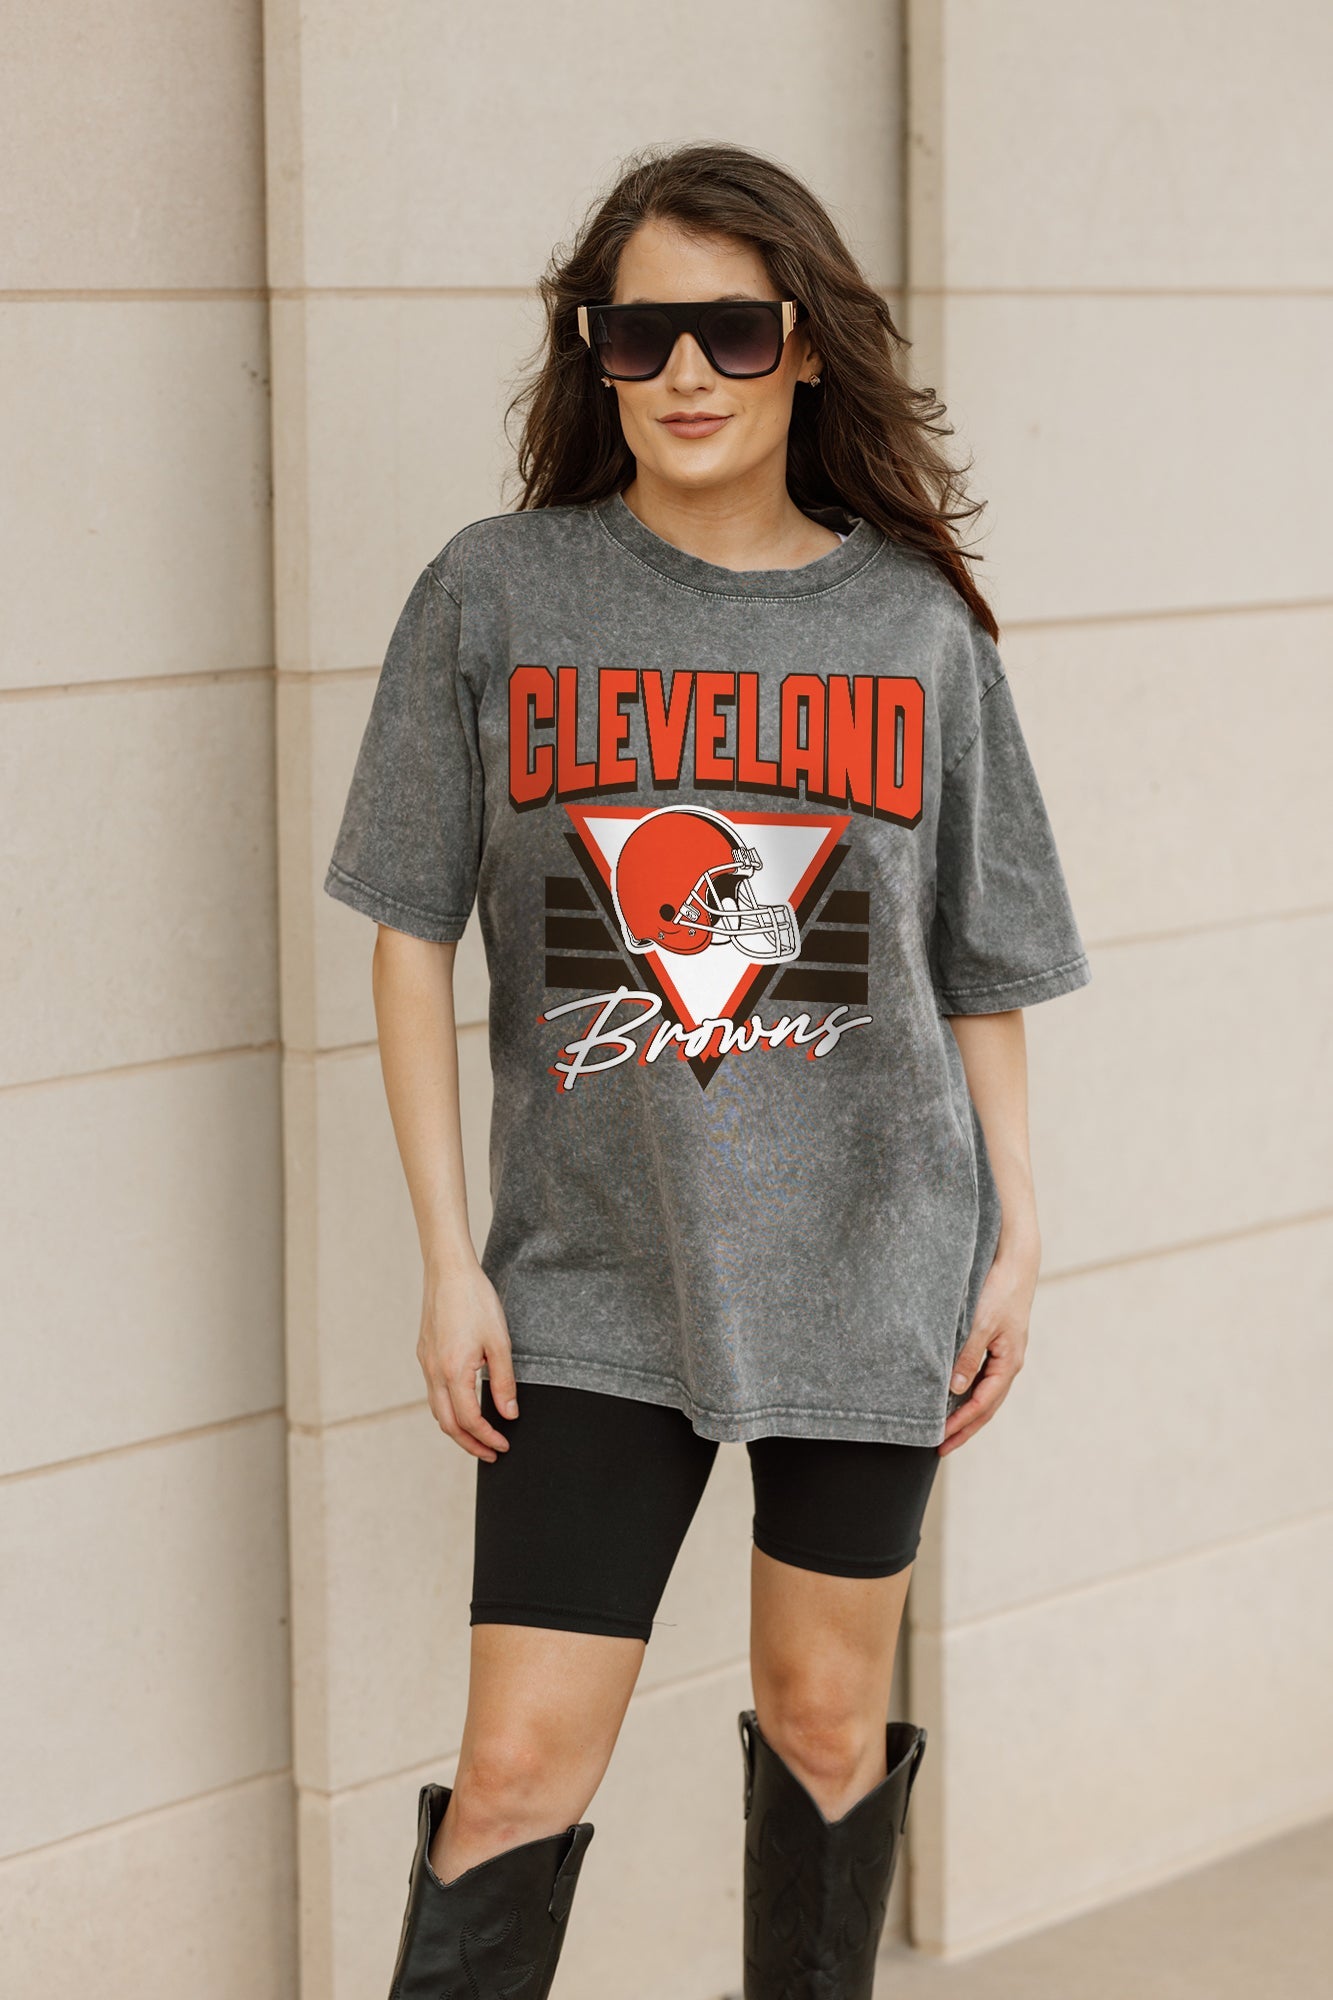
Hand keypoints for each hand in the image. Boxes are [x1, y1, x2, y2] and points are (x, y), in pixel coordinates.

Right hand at [417, 1255, 519, 1461]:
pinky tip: (463, 1405)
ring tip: (478, 1437)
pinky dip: (448, 1408)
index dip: (487, 1438)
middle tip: (490, 1454)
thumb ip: (504, 1382)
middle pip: (447, 1424)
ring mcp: (425, 1363)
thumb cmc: (476, 1300)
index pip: (469, 1420)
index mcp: (453, 1371)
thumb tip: (509, 1415)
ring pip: (437, 1409)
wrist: (448, 1270)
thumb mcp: (499, 1342)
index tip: (503, 1446)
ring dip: (456, 1428)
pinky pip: (433, 1392)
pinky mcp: (424, 1353)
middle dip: (469, 1444)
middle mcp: (433, 1372)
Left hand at [937, 1241, 1037, 1456]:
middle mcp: (1009, 1363)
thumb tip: (955, 1390)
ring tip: (945, 1429)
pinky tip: (953, 1395)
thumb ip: (968, 1357)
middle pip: (986, 1406)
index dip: (961, 1423)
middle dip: (964, 1428)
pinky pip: (982, 1376)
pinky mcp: (996, 1344)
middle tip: (941, 1447)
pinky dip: (967, 1392)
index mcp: (1009, 1363)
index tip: (940, 1438)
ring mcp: (1004, 1354)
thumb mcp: (981, 1325)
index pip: (982, 1404)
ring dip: (966, 1413)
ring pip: (984, 1393)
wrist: (1015, 1263)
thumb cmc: (1000, 1291)